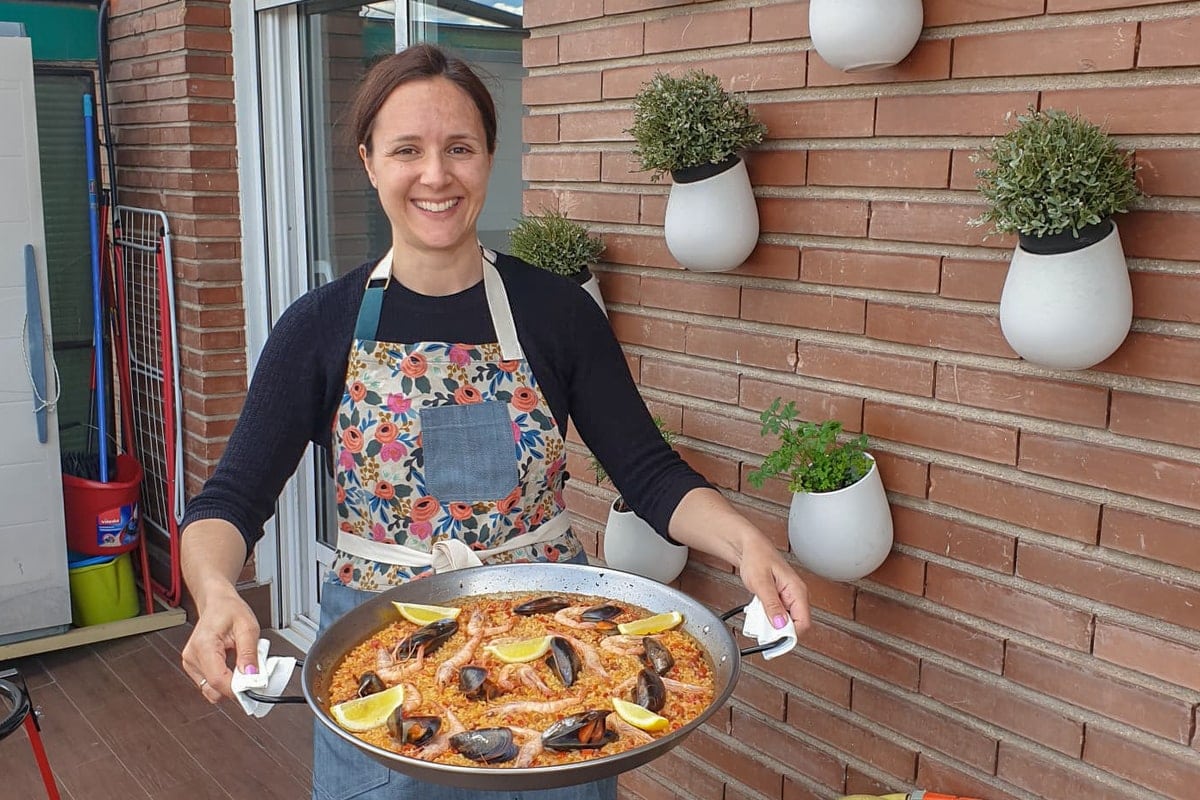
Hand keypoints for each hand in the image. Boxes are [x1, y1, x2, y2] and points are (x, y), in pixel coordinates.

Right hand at [180, 585, 260, 702]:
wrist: (217, 603)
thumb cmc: (230, 610)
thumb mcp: (248, 627)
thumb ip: (249, 653)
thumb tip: (252, 676)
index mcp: (203, 645)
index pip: (218, 680)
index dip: (238, 689)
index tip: (254, 687)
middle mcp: (192, 657)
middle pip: (214, 689)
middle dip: (236, 686)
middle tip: (251, 671)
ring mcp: (190, 663)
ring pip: (212, 690)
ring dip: (230, 683)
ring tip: (240, 663)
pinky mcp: (193, 667)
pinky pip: (210, 684)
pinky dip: (224, 679)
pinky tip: (232, 665)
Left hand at [735, 532, 810, 632]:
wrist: (747, 547)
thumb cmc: (756, 556)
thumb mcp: (761, 582)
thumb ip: (771, 604)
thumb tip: (780, 624)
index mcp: (797, 590)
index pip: (804, 622)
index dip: (790, 634)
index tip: (775, 638)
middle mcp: (796, 596)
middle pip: (795, 625)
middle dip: (778, 630)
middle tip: (762, 626)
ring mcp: (788, 598)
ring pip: (785, 622)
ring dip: (771, 624)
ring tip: (758, 615)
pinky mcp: (779, 600)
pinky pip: (777, 616)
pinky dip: (767, 617)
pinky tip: (758, 611)